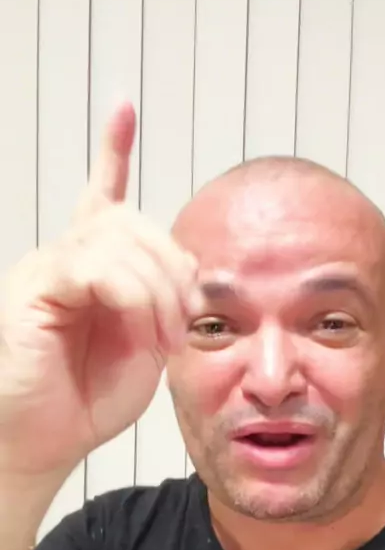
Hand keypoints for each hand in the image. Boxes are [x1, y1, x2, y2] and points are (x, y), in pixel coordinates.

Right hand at [0, 102, 199, 475]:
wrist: (50, 440)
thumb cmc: (91, 398)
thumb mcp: (145, 345)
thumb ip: (161, 300)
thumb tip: (182, 268)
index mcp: (93, 267)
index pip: (102, 196)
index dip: (111, 152)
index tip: (123, 109)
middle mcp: (68, 257)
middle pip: (132, 222)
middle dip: (173, 269)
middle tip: (183, 323)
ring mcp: (48, 268)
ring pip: (119, 240)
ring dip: (159, 291)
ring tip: (163, 337)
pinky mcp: (36, 286)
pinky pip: (94, 266)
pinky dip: (132, 297)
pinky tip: (141, 328)